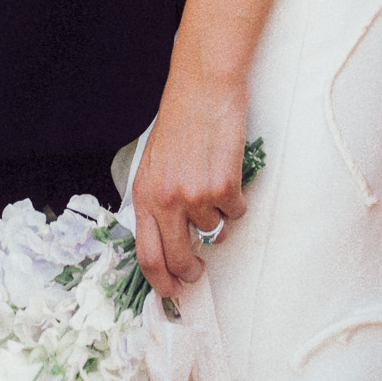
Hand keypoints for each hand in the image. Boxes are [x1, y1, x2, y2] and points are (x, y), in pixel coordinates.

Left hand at [132, 58, 248, 300]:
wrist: (203, 88)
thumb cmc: (180, 121)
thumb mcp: (154, 163)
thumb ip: (158, 200)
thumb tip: (168, 239)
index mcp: (145, 194)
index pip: (147, 255)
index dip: (160, 281)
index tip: (171, 292)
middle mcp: (166, 200)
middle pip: (180, 259)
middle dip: (192, 271)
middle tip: (199, 269)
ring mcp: (195, 196)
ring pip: (213, 232)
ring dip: (217, 218)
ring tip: (213, 182)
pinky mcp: (223, 187)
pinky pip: (235, 213)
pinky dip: (237, 200)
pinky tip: (228, 172)